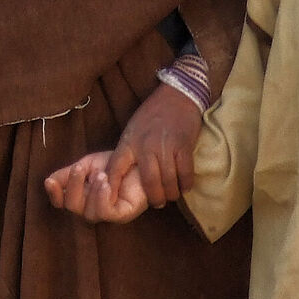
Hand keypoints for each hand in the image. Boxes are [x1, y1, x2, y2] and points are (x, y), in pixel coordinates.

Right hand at [43, 150, 150, 223]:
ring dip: (90, 191)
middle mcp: (92, 207)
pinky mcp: (122, 214)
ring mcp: (108, 213)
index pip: (62, 202)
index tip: (49, 181)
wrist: (142, 159)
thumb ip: (68, 174)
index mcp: (82, 196)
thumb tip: (48, 181)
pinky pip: (105, 214)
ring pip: (88, 213)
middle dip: (73, 187)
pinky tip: (105, 184)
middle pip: (72, 207)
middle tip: (79, 169)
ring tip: (100, 175)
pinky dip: (101, 198)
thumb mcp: (87, 165)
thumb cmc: (116, 163)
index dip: (54, 194)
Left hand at [119, 84, 202, 206]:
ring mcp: (165, 146)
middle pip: (148, 182)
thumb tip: (122, 175)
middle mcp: (145, 146)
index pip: (115, 170)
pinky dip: (185, 184)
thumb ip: (128, 151)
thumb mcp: (132, 130)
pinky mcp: (184, 145)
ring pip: (168, 181)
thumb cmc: (152, 114)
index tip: (113, 202)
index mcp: (129, 142)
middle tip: (158, 204)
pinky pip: (185, 172)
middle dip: (155, 198)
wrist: (177, 95)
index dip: (113, 189)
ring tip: (171, 197)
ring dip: (171, 193)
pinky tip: (185, 187)